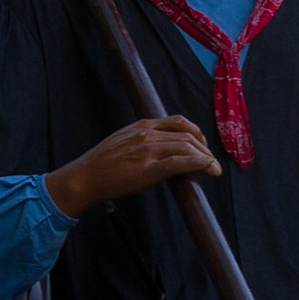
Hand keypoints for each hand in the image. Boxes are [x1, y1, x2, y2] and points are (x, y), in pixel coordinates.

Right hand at [44, 116, 220, 218]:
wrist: (84, 177)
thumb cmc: (101, 164)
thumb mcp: (122, 141)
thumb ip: (141, 140)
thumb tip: (160, 150)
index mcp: (141, 126)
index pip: (178, 122)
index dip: (196, 133)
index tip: (202, 145)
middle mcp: (147, 134)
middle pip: (187, 135)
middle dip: (205, 148)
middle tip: (212, 161)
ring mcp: (148, 151)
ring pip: (187, 147)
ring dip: (206, 158)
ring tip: (214, 168)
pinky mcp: (148, 169)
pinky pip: (180, 162)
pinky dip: (199, 163)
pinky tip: (208, 168)